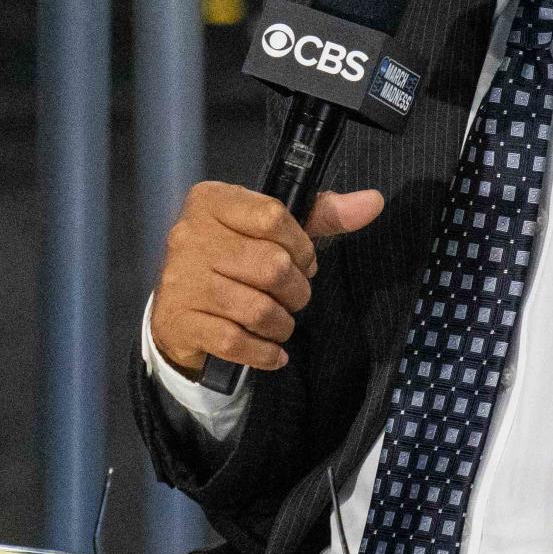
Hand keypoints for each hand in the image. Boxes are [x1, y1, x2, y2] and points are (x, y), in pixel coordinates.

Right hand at [150, 180, 384, 377]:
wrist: (178, 307)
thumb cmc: (236, 258)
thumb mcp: (273, 229)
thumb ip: (323, 215)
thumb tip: (374, 201)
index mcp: (212, 200)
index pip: (274, 217)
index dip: (301, 246)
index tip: (302, 260)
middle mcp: (189, 236)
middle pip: (271, 266)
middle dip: (297, 289)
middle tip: (294, 296)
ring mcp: (181, 281)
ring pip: (257, 309)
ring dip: (282, 323)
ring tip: (282, 322)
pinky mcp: (179, 322)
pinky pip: (236, 342)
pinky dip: (265, 352)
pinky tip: (273, 351)